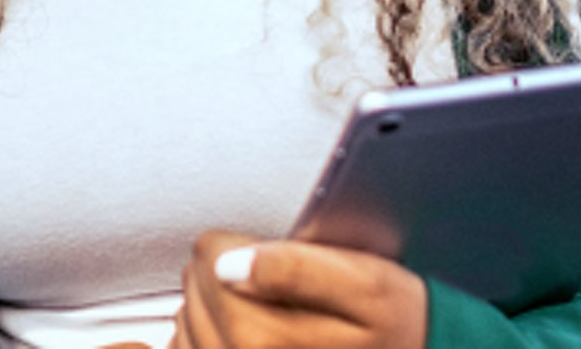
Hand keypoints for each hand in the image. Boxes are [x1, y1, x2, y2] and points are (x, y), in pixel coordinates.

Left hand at [171, 230, 426, 348]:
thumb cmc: (395, 331)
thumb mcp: (364, 285)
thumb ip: (294, 268)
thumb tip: (229, 262)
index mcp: (266, 340)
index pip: (210, 259)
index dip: (235, 242)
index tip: (258, 249)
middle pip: (195, 292)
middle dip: (220, 273)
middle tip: (260, 277)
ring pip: (185, 327)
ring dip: (208, 307)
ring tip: (250, 305)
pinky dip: (200, 339)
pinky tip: (231, 330)